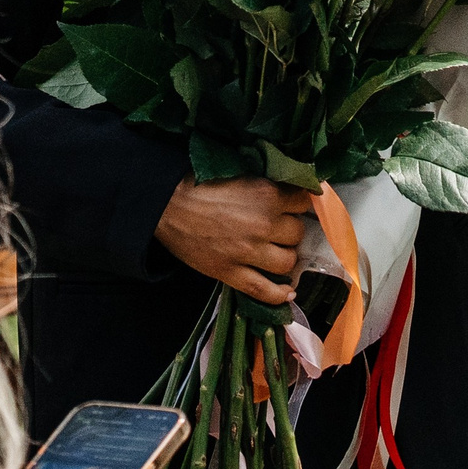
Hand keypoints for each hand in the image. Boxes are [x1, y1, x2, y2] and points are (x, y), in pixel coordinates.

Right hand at [155, 178, 310, 304]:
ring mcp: (247, 252)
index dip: (297, 204)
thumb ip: (267, 185)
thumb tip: (289, 193)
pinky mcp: (230, 272)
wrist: (164, 203)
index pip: (303, 202)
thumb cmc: (199, 182)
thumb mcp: (241, 174)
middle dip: (289, 230)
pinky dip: (279, 295)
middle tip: (277, 228)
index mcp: (266, 194)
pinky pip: (263, 290)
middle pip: (297, 233)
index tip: (291, 206)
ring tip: (274, 252)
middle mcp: (263, 225)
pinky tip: (287, 293)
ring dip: (284, 257)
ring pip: (287, 262)